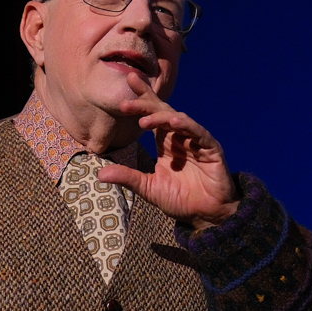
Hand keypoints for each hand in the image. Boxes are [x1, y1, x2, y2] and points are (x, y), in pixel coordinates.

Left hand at [97, 72, 238, 229]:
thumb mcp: (149, 188)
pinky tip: (174, 122)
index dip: (140, 103)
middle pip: (162, 112)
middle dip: (145, 103)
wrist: (206, 214)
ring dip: (161, 118)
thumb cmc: (180, 200)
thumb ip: (128, 177)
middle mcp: (180, 138)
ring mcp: (196, 141)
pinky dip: (187, 126)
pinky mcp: (211, 149)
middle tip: (126, 100)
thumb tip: (100, 174)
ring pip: (178, 120)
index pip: (151, 117)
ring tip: (143, 121)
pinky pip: (199, 133)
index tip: (122, 96)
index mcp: (165, 143)